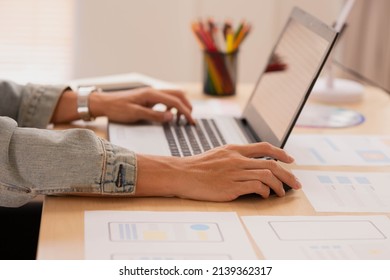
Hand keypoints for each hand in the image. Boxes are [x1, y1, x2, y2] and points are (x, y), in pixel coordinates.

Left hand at [89, 87, 194, 123]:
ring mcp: (151, 94)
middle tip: (190, 119)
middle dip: (187, 106)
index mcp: (151, 94)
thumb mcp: (135, 114)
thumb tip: (171, 117)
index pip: (175, 102)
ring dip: (180, 106)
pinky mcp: (149, 98)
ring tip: (181, 119)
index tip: (191, 122)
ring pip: (173, 96)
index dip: (185, 112)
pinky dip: (172, 107)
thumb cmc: (117, 108)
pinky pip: (165, 100)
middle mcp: (153, 91)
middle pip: (178, 94)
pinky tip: (168, 116)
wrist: (104, 103)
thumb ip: (154, 116)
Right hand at [135, 142, 300, 201]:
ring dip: (279, 186)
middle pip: (271, 164)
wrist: (182, 174)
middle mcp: (237, 159)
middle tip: (296, 183)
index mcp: (234, 149)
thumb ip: (235, 155)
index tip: (290, 160)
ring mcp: (234, 173)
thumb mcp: (218, 154)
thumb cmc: (198, 166)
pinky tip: (264, 195)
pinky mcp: (230, 187)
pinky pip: (255, 188)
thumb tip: (251, 161)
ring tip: (281, 193)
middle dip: (288, 175)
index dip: (281, 153)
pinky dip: (264, 192)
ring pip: (267, 176)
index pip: (264, 147)